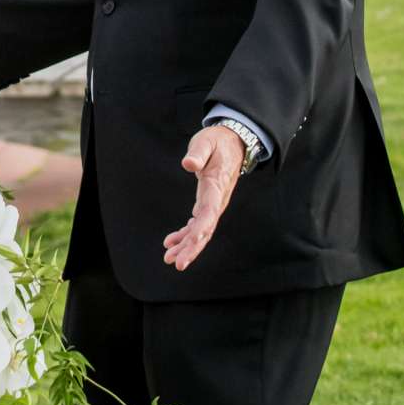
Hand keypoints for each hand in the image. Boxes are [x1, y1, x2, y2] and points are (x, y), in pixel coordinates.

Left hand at [163, 125, 246, 272]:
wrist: (233, 142)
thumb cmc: (217, 141)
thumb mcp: (206, 141)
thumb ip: (198, 153)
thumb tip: (188, 164)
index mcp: (216, 186)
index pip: (209, 212)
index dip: (199, 230)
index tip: (189, 244)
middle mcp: (218, 200)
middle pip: (206, 229)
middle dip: (192, 248)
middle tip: (176, 263)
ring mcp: (214, 204)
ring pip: (202, 231)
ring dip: (187, 246)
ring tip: (169, 258)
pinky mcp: (209, 204)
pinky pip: (198, 224)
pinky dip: (186, 235)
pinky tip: (172, 243)